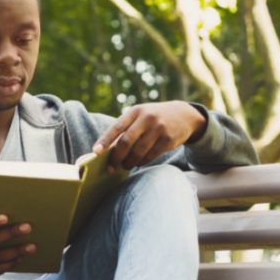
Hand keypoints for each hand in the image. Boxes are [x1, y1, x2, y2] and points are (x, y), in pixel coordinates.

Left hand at [92, 102, 206, 172]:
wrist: (184, 115)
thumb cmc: (154, 117)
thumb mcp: (141, 115)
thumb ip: (127, 128)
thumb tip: (108, 149)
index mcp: (135, 111)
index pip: (116, 126)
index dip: (105, 140)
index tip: (95, 152)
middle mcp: (146, 118)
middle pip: (126, 142)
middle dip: (116, 157)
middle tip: (110, 168)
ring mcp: (158, 129)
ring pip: (138, 152)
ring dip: (129, 162)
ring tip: (125, 166)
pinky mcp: (168, 140)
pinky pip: (150, 156)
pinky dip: (142, 162)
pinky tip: (138, 163)